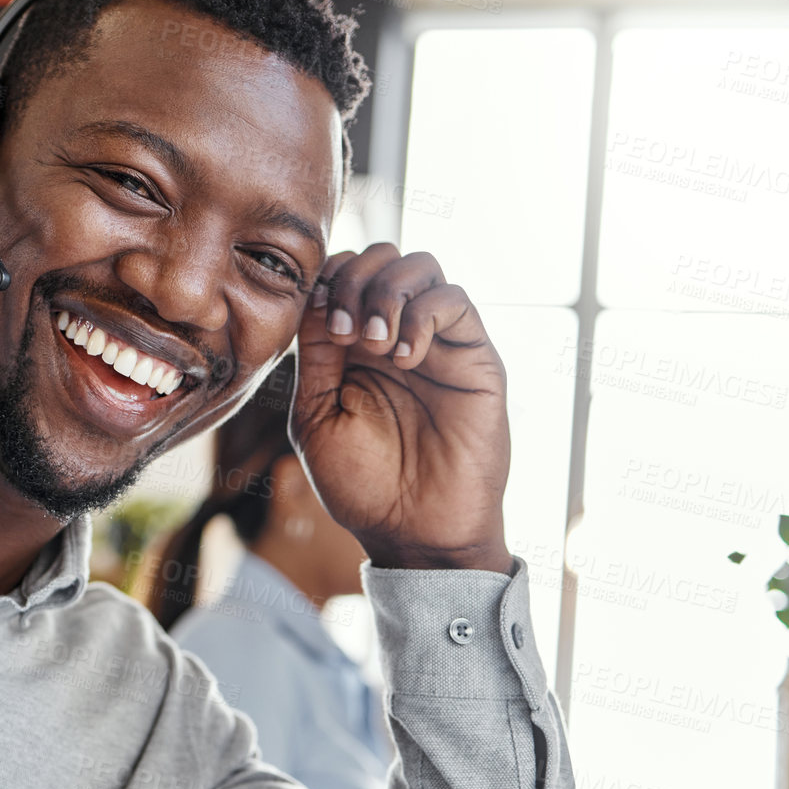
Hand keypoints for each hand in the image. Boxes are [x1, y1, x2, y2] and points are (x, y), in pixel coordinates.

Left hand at [290, 243, 511, 572]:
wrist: (414, 532)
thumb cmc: (362, 486)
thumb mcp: (315, 417)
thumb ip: (314, 356)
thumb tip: (317, 296)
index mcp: (351, 347)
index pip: (342, 274)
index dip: (327, 282)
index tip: (320, 324)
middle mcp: (394, 334)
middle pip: (380, 256)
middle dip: (354, 280)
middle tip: (345, 333)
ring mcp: (436, 342)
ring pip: (420, 265)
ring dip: (387, 292)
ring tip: (375, 345)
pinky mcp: (474, 356)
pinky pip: (454, 300)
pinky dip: (422, 314)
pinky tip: (404, 359)